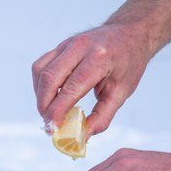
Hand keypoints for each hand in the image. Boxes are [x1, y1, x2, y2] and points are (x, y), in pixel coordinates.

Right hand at [32, 23, 152, 134]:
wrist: (130, 33)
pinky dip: (40, 85)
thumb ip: (103, 116)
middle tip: (49, 123)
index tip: (53, 128)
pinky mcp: (60, 46)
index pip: (71, 87)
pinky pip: (41, 66)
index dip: (58, 110)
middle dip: (44, 105)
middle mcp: (80, 47)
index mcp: (100, 58)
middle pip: (50, 78)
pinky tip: (50, 96)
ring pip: (41, 71)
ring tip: (49, 111)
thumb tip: (83, 137)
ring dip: (40, 95)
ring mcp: (68, 44)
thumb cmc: (128, 63)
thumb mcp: (122, 92)